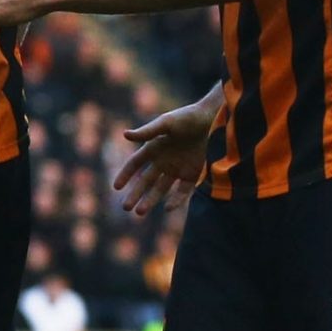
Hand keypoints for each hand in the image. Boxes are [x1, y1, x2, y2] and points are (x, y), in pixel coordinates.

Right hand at [111, 100, 218, 218]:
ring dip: (150, 200)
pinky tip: (168, 208)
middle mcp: (163, 160)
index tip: (116, 187)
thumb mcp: (167, 122)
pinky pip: (182, 191)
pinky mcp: (193, 174)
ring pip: (160, 189)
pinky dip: (176, 200)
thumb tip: (125, 135)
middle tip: (126, 207)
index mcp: (153, 147)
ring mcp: (178, 169)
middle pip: (145, 181)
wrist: (215, 120)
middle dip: (135, 194)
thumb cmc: (188, 118)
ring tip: (140, 212)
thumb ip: (147, 131)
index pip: (135, 164)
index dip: (125, 175)